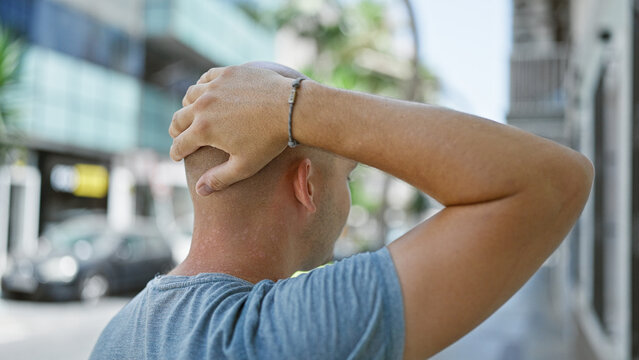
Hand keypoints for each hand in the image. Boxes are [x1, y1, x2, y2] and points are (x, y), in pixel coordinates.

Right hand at [169, 65, 291, 195]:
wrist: (290, 108)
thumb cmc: (269, 140)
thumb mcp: (245, 166)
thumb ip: (219, 178)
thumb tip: (200, 190)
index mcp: (203, 130)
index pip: (180, 144)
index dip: (176, 153)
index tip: (177, 157)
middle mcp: (203, 106)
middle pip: (178, 119)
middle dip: (176, 131)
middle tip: (179, 137)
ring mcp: (215, 86)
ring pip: (190, 96)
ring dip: (187, 107)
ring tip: (191, 114)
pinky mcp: (228, 72)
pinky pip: (206, 78)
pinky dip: (202, 86)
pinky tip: (206, 92)